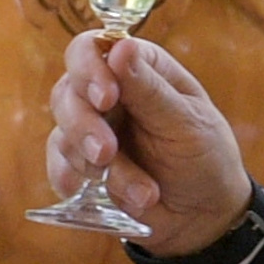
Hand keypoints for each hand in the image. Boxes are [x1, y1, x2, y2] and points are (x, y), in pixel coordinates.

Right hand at [44, 31, 251, 257]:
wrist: (203, 215)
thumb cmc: (205, 156)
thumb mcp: (186, 123)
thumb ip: (150, 90)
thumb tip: (120, 47)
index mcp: (137, 68)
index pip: (92, 49)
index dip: (89, 69)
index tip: (106, 99)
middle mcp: (108, 92)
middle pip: (67, 92)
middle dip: (84, 126)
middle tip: (107, 154)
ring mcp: (91, 128)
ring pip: (63, 132)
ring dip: (96, 165)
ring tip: (141, 192)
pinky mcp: (80, 163)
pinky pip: (58, 165)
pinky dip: (72, 179)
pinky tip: (87, 192)